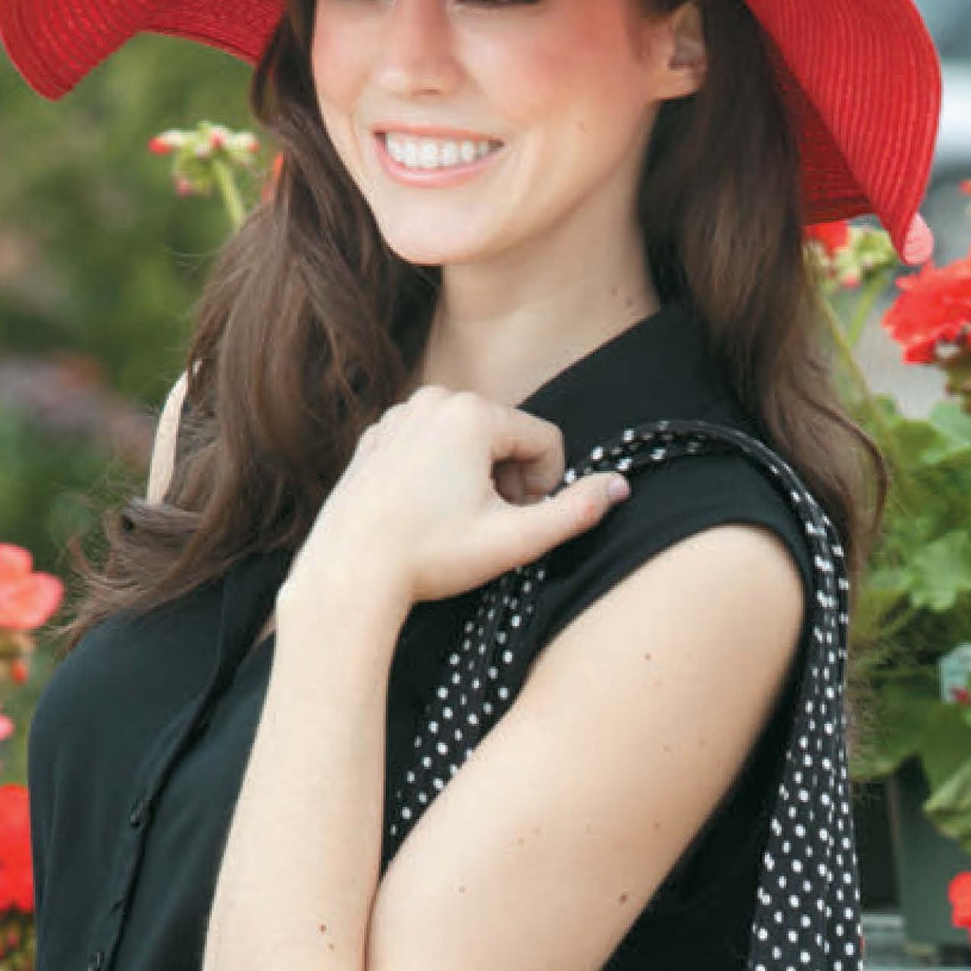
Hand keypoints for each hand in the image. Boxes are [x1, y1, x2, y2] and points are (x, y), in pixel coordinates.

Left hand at [298, 386, 630, 610]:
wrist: (350, 571)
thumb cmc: (430, 556)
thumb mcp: (515, 541)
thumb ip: (575, 512)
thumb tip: (620, 487)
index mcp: (474, 414)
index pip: (546, 440)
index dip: (547, 487)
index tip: (521, 521)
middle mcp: (436, 399)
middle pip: (507, 437)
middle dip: (511, 480)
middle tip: (489, 526)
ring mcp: (401, 414)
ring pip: (470, 441)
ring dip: (478, 477)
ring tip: (457, 521)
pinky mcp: (377, 436)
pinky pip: (432, 446)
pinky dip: (440, 474)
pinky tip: (424, 513)